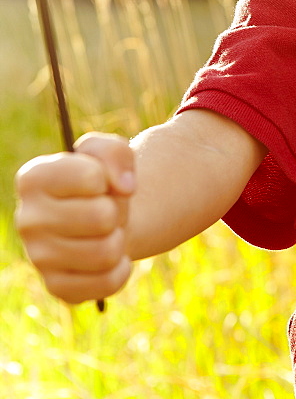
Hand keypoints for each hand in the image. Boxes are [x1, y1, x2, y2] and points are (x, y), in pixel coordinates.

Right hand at [15, 133, 135, 303]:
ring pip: (106, 252)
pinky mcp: (56, 286)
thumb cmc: (102, 181)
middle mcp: (27, 218)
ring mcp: (38, 257)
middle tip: (105, 209)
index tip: (99, 181)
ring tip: (106, 231)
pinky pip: (107, 283)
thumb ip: (116, 152)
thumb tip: (125, 187)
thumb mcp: (109, 152)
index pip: (92, 177)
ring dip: (119, 238)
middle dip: (116, 210)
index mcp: (33, 178)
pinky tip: (110, 257)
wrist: (102, 217)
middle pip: (101, 217)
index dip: (108, 178)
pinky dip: (121, 268)